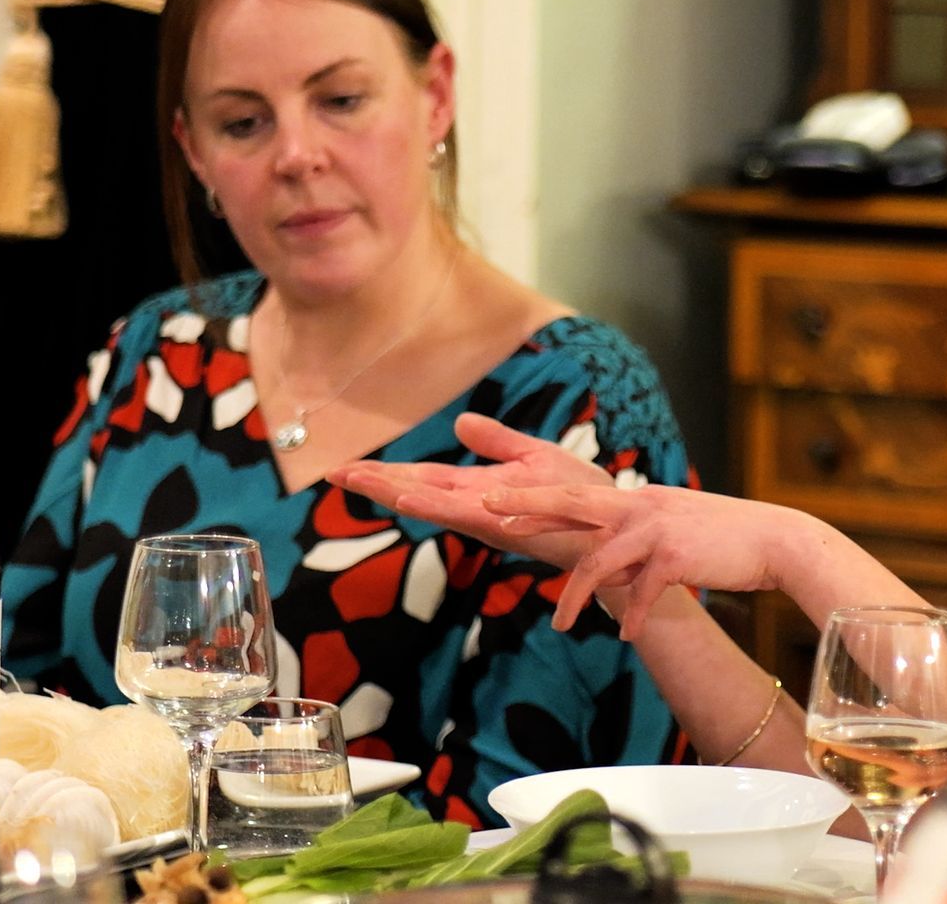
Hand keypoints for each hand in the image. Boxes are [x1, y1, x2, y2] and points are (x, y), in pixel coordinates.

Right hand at [328, 412, 612, 566]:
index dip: (384, 474)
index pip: (422, 479)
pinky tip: (405, 498)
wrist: (615, 521)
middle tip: (331, 474)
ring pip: (428, 503)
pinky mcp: (503, 524)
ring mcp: (486, 517)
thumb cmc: (580, 492)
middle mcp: (475, 506)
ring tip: (354, 481)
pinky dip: (432, 506)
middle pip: (414, 491)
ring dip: (390, 493)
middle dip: (373, 483)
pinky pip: (461, 514)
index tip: (344, 468)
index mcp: (478, 489)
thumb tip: (460, 422)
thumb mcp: (533, 456)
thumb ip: (497, 441)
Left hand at [478, 484, 812, 639]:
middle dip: (528, 504)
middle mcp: (642, 506)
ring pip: (599, 560)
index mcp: (639, 500)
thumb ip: (636, 544)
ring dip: (575, 596)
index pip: (577, 497)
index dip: (535, 499)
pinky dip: (632, 615)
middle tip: (487, 508)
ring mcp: (657, 528)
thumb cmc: (726, 540)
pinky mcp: (676, 555)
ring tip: (560, 626)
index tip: (497, 501)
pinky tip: (626, 634)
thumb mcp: (673, 532)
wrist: (776, 539)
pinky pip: (641, 591)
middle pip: (572, 503)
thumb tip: (606, 570)